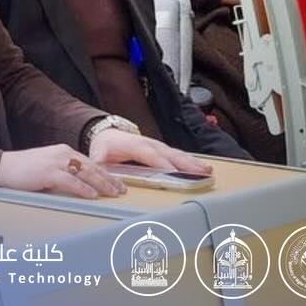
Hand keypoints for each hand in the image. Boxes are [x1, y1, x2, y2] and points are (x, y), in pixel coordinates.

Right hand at [0, 144, 124, 198]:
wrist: (1, 166)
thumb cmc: (23, 170)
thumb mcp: (47, 167)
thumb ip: (64, 172)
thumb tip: (81, 186)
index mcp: (63, 151)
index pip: (90, 163)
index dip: (105, 174)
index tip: (117, 183)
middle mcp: (62, 153)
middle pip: (92, 167)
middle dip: (109, 179)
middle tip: (122, 190)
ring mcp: (55, 162)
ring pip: (85, 173)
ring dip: (101, 184)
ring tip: (113, 193)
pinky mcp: (47, 172)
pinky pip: (70, 181)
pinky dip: (83, 188)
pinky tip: (92, 195)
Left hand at [87, 129, 212, 174]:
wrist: (107, 133)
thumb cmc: (105, 145)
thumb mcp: (98, 153)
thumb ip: (99, 162)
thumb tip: (98, 168)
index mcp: (134, 145)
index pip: (150, 155)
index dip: (162, 163)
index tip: (174, 172)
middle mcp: (149, 144)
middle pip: (169, 154)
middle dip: (185, 163)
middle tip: (201, 172)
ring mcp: (157, 146)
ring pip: (177, 154)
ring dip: (192, 162)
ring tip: (207, 170)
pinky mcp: (162, 149)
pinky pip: (178, 155)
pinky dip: (191, 161)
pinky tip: (202, 168)